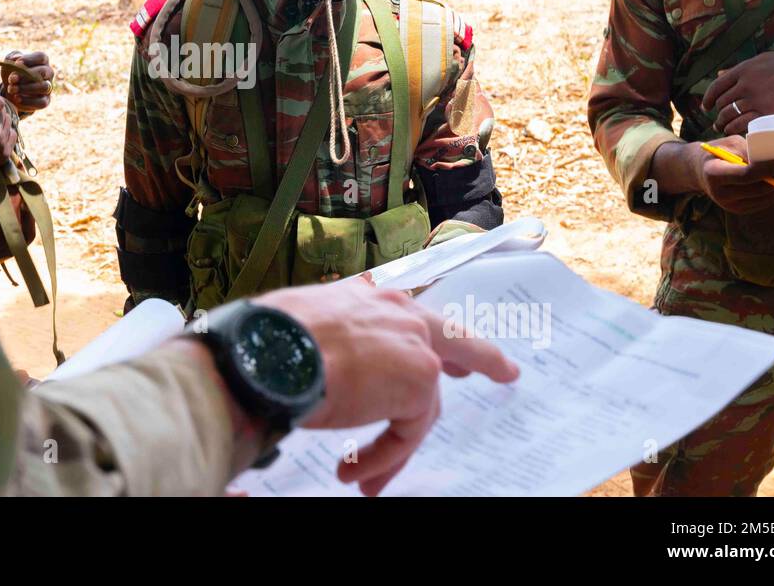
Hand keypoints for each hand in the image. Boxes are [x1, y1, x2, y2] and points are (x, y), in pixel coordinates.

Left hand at [2, 50, 53, 113]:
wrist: (10, 90)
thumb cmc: (12, 72)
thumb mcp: (10, 63)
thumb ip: (12, 58)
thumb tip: (16, 59)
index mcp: (41, 61)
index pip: (41, 57)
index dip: (29, 59)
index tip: (17, 63)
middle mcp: (48, 73)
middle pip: (44, 71)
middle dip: (26, 75)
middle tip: (11, 79)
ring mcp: (48, 87)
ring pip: (44, 87)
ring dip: (26, 88)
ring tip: (11, 89)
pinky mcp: (45, 100)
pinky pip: (42, 102)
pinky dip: (28, 101)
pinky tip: (16, 98)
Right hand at [256, 281, 518, 496]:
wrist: (271, 352)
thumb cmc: (268, 341)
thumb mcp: (301, 329)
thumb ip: (329, 342)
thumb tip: (325, 372)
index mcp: (366, 295)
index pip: (410, 313)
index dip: (433, 331)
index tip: (451, 343)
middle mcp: (397, 310)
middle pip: (453, 339)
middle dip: (482, 358)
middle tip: (505, 371)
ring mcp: (414, 344)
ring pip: (421, 404)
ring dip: (393, 446)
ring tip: (366, 477)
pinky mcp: (420, 380)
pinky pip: (407, 432)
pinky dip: (381, 457)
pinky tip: (354, 472)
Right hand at [694, 135, 773, 213]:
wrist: (700, 171)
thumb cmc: (718, 152)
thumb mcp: (729, 144)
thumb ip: (749, 151)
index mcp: (714, 174)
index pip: (746, 175)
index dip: (768, 169)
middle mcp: (720, 193)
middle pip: (758, 188)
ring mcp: (729, 205)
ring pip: (764, 197)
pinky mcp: (737, 210)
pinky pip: (762, 202)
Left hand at [703, 51, 773, 135]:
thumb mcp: (765, 61)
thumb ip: (741, 69)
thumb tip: (721, 73)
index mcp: (744, 70)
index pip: (717, 86)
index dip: (708, 98)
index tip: (706, 107)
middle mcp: (746, 84)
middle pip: (722, 102)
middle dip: (717, 113)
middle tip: (717, 121)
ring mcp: (755, 99)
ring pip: (729, 115)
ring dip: (723, 123)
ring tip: (723, 128)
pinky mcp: (766, 113)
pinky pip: (741, 124)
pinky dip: (734, 129)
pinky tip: (734, 131)